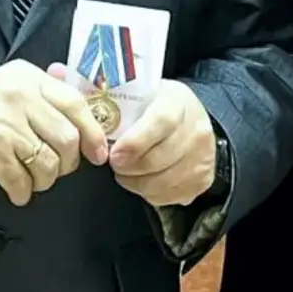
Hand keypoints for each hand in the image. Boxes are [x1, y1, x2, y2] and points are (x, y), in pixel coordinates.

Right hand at [0, 60, 110, 206]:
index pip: (76, 104)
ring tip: (31, 178)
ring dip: (44, 180)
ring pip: (49, 163)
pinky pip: (22, 180)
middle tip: (55, 169)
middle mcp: (19, 97)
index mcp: (27, 78)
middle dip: (68, 163)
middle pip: (68, 138)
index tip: (97, 152)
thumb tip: (84, 108)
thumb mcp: (6, 85)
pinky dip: (23, 192)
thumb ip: (43, 91)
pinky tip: (15, 188)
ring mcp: (5, 124)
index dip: (93, 133)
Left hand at [97, 77, 215, 207]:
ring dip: (136, 183)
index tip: (113, 156)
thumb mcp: (141, 95)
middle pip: (158, 159)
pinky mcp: (204, 180)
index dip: (134, 143)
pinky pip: (170, 197)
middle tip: (114, 165)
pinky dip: (151, 194)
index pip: (159, 123)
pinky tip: (144, 181)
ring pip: (162, 183)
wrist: (193, 118)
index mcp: (177, 103)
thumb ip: (119, 107)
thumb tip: (88, 125)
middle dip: (128, 168)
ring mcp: (203, 157)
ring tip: (126, 174)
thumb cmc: (157, 106)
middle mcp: (196, 130)